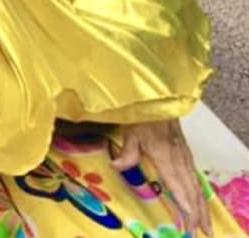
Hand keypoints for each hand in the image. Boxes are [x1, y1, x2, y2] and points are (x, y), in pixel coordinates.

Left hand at [112, 119, 212, 235]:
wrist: (158, 99)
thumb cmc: (142, 115)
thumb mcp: (130, 131)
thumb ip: (127, 151)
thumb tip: (116, 166)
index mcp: (166, 155)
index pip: (178, 185)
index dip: (184, 204)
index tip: (189, 221)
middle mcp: (179, 159)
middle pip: (192, 190)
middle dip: (198, 213)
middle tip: (202, 232)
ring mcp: (185, 156)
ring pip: (196, 186)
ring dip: (202, 206)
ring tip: (206, 225)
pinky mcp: (185, 153)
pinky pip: (195, 178)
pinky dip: (200, 194)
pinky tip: (200, 202)